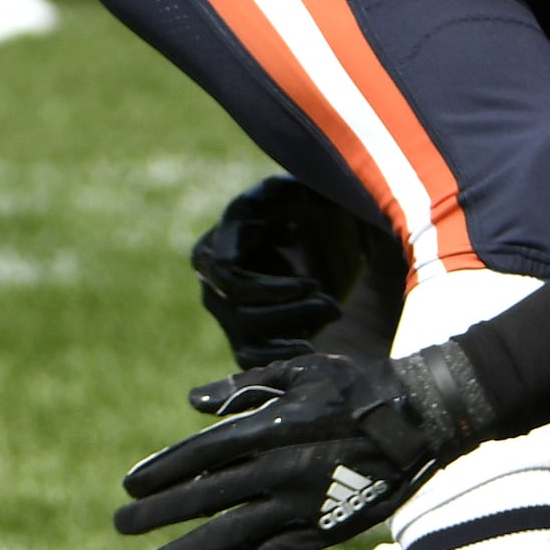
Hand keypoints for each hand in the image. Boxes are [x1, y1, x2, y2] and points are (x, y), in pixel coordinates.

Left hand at [114, 344, 497, 549]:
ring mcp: (302, 503)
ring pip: (232, 535)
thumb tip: (192, 402)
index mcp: (274, 426)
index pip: (202, 453)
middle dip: (159, 514)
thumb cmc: (360, 385)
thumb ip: (246, 387)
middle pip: (207, 496)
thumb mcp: (303, 369)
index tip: (130, 487)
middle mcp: (281, 468)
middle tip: (120, 527)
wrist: (423, 420)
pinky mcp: (324, 528)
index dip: (163, 471)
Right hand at [187, 175, 380, 370]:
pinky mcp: (249, 336)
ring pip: (246, 342)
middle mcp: (213, 285)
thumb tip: (221, 258)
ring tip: (331, 314)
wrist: (337, 226)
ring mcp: (229, 313)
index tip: (313, 283)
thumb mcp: (287, 189)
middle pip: (239, 316)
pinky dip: (280, 358)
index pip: (228, 283)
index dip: (270, 289)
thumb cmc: (308, 199)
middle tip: (331, 302)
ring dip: (290, 333)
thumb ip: (257, 206)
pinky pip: (251, 361)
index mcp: (212, 248)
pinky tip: (311, 347)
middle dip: (290, 311)